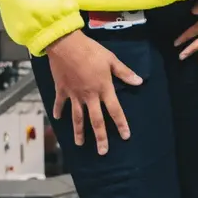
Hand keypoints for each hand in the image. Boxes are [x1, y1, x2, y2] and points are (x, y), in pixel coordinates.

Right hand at [45, 30, 142, 155]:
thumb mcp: (111, 60)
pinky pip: (60, 104)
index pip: (115, 110)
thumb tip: (139, 81)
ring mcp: (74, 95)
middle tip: (103, 151)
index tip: (125, 136)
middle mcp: (89, 96)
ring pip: (77, 118)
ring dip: (79, 132)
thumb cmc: (91, 51)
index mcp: (103, 89)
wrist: (66, 46)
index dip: (121, 124)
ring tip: (80, 144)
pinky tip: (57, 119)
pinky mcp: (62, 90)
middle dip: (100, 137)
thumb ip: (124, 73)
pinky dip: (58, 111)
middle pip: (96, 121)